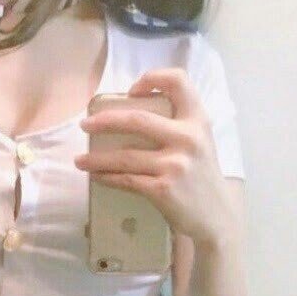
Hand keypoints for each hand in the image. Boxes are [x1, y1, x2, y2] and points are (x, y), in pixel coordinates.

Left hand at [75, 65, 235, 248]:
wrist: (216, 216)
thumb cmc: (201, 177)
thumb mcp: (200, 141)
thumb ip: (178, 124)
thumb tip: (132, 115)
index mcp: (197, 119)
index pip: (178, 81)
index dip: (152, 78)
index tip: (131, 91)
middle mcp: (188, 138)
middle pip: (137, 119)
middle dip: (104, 121)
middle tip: (85, 125)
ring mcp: (175, 165)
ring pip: (125, 156)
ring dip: (97, 158)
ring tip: (80, 160)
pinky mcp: (163, 190)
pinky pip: (127, 180)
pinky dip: (107, 177)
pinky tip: (97, 176)